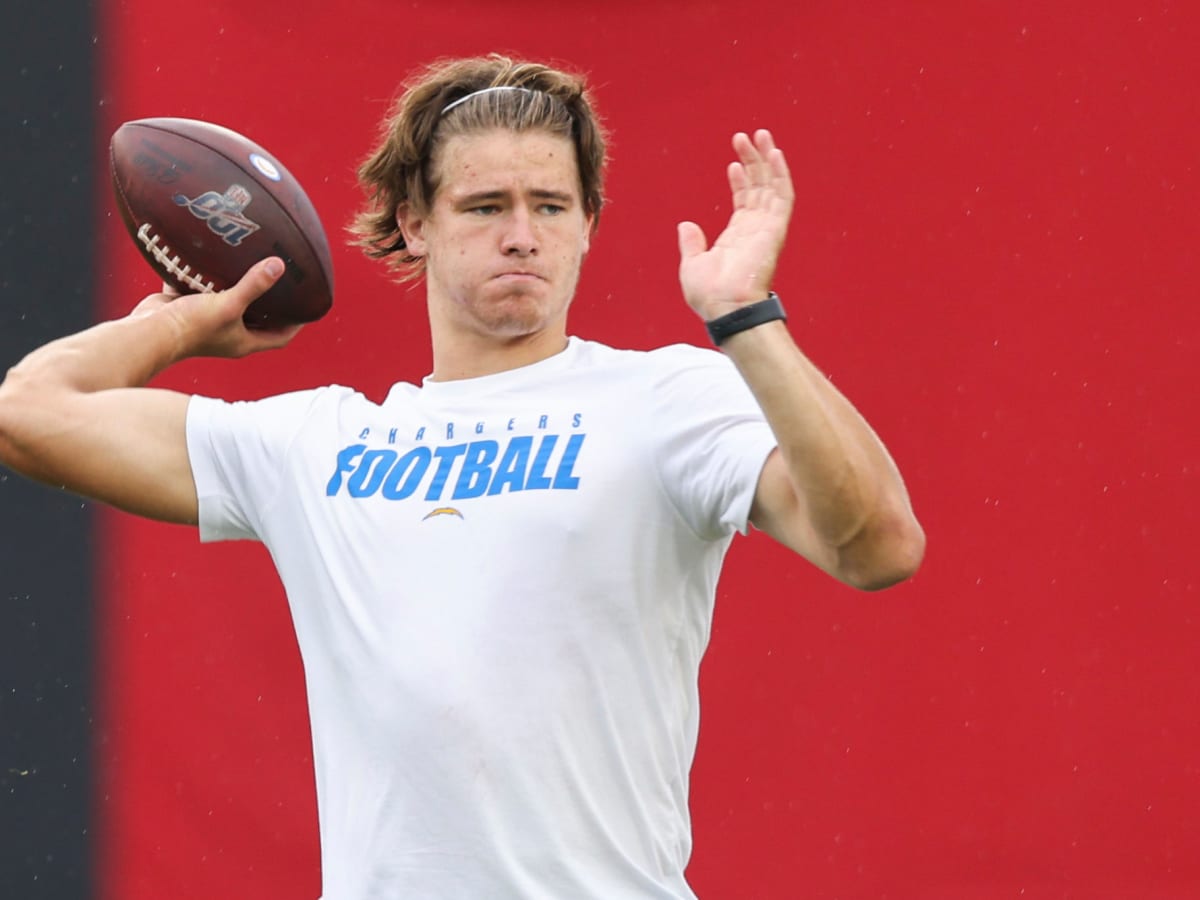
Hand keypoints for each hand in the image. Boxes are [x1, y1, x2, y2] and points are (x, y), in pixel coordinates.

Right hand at [128, 258, 303, 358]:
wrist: (147, 332)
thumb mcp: (228, 304)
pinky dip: (207, 277)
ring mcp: (207, 323)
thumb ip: (253, 285)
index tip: (307, 307)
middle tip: (282, 281)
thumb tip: (279, 266)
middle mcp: (228, 335)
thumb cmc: (190, 327)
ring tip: (251, 264)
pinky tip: (214, 259)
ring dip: (238, 287)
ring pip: (228, 303)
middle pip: (257, 320)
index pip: (280, 337)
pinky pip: (200, 291)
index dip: (296, 325)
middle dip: (270, 304)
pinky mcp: (187, 309)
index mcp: (243, 341)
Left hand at [677, 129, 794, 320]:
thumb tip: (686, 225)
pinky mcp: (775, 228)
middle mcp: (754, 229)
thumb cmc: (709, 295)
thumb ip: (692, 243)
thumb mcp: (692, 264)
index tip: (733, 162)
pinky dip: (779, 174)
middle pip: (759, 186)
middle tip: (746, 136)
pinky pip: (782, 195)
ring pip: (771, 185)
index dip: (741, 180)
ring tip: (759, 135)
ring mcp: (766, 227)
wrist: (725, 306)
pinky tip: (773, 152)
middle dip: (753, 160)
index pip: (744, 201)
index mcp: (737, 237)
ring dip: (766, 159)